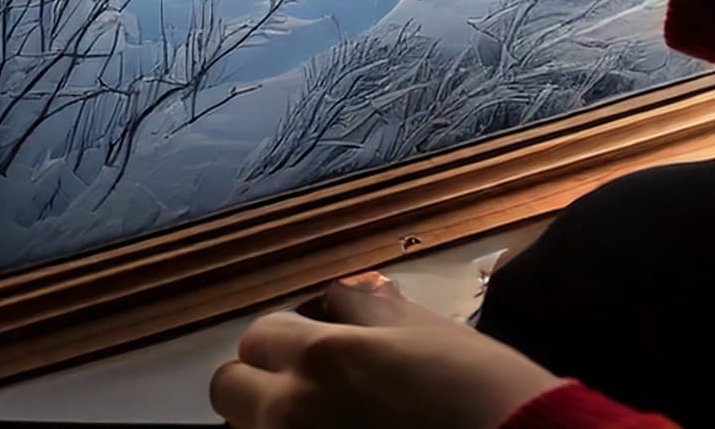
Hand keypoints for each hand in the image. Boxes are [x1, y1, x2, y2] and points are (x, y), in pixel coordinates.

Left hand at [209, 273, 558, 428]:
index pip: (257, 336)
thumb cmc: (484, 394)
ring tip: (327, 418)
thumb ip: (371, 312)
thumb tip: (343, 299)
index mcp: (323, 358)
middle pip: (229, 389)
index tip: (305, 349)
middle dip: (258, 385)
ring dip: (272, 420)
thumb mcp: (428, 333)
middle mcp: (296, 413)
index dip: (282, 341)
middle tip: (302, 389)